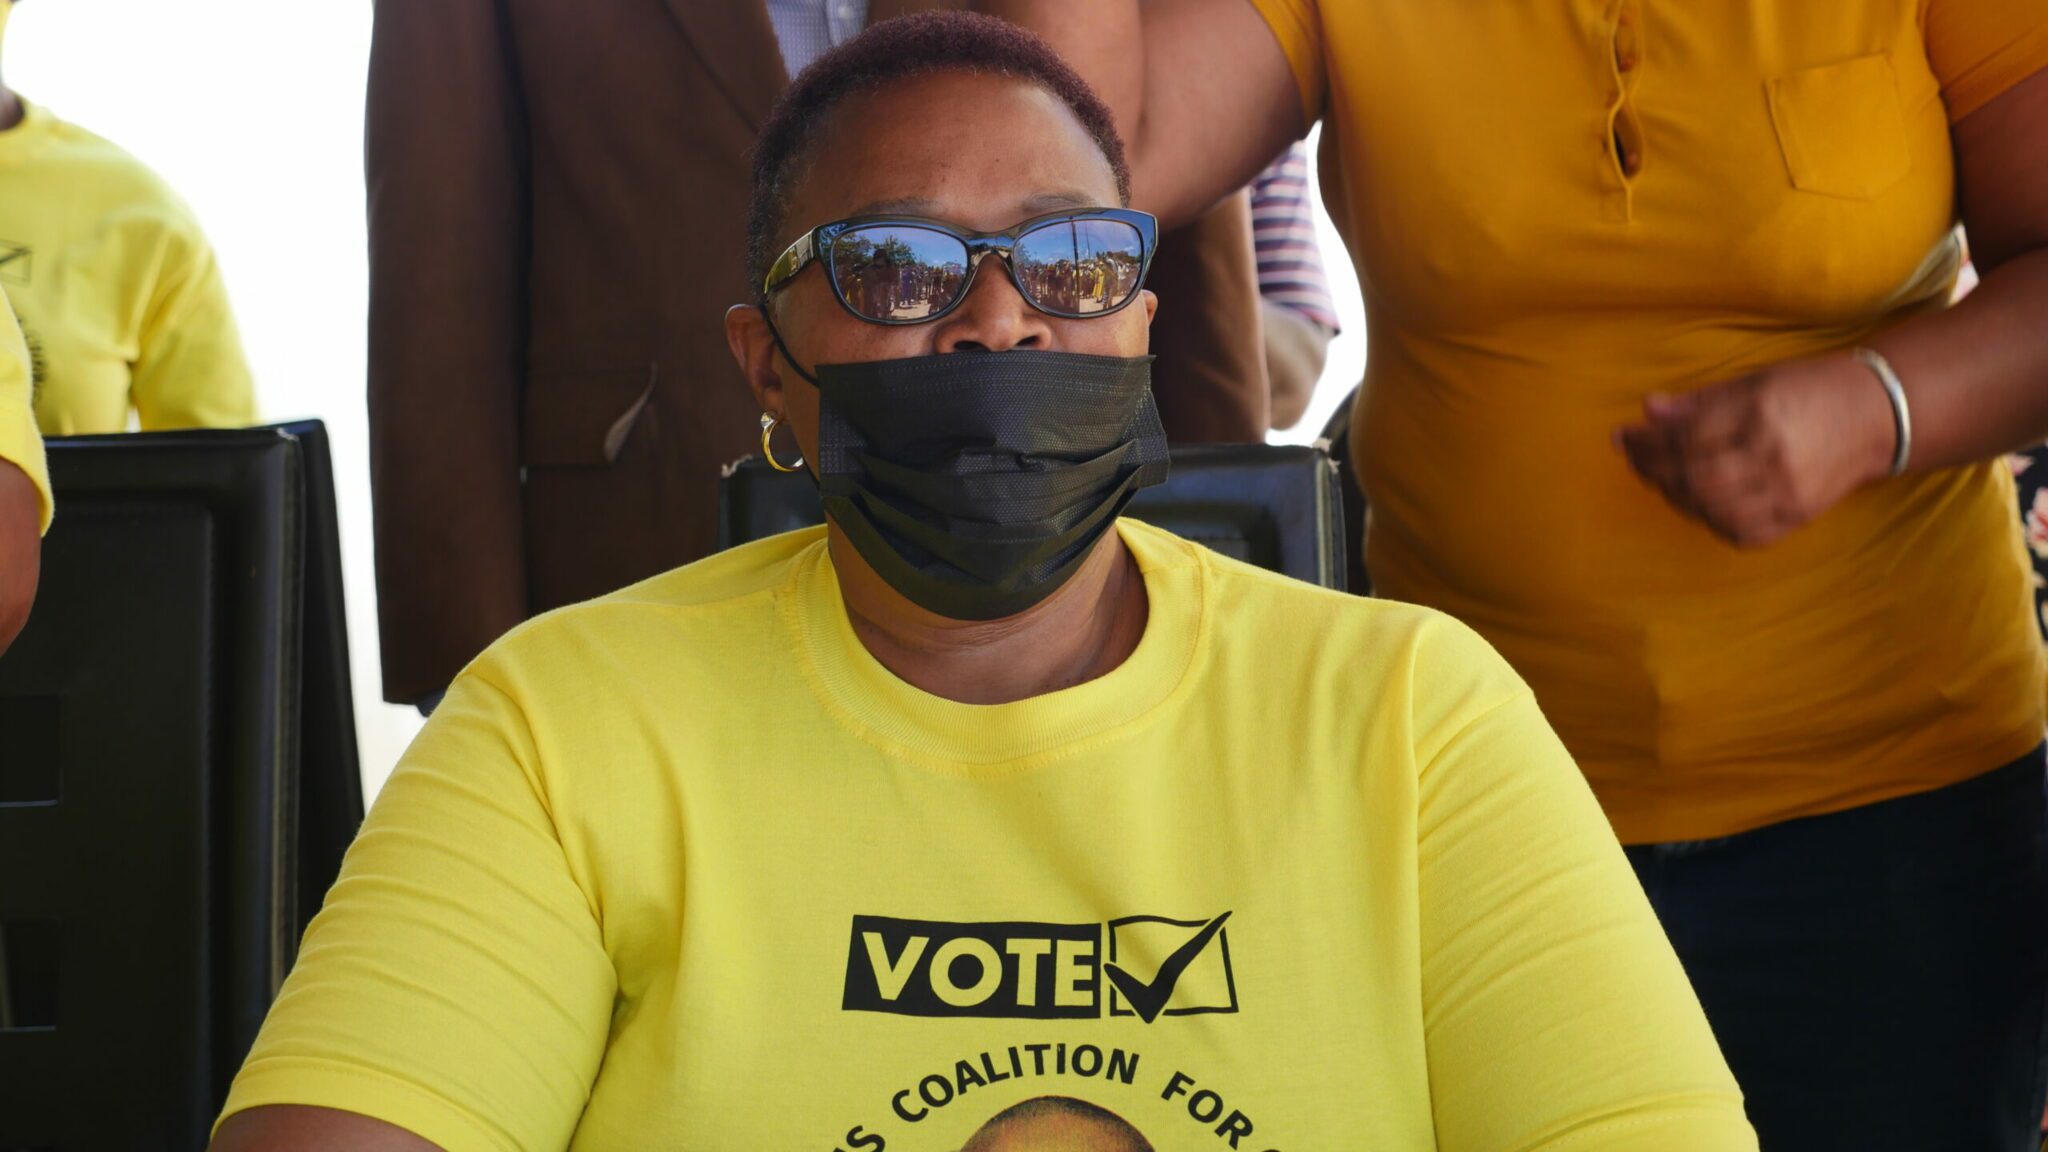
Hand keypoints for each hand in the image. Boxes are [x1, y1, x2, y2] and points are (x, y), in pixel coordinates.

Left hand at [1615, 354, 1897, 547]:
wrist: (1877, 415)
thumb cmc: (1809, 390)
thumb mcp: (1754, 381)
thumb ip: (1699, 401)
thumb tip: (1648, 410)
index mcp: (1759, 413)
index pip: (1685, 437)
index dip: (1646, 441)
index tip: (1624, 438)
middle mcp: (1772, 455)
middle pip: (1692, 477)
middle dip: (1653, 471)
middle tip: (1637, 460)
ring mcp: (1787, 491)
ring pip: (1710, 509)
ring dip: (1676, 497)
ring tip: (1666, 478)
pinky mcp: (1797, 517)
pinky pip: (1740, 532)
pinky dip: (1711, 520)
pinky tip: (1702, 501)